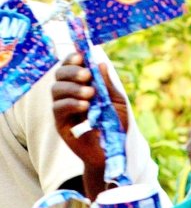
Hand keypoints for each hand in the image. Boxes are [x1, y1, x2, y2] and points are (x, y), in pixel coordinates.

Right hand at [52, 54, 127, 170]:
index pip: (70, 67)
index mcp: (81, 85)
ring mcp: (63, 109)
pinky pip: (58, 109)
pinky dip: (71, 104)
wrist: (114, 151)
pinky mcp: (60, 124)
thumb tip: (100, 63)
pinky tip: (84, 106)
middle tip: (87, 75)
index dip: (72, 59)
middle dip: (71, 71)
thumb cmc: (116, 125)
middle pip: (59, 75)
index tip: (81, 56)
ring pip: (56, 90)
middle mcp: (68, 94)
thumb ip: (107, 85)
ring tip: (90, 93)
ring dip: (72, 88)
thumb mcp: (116, 102)